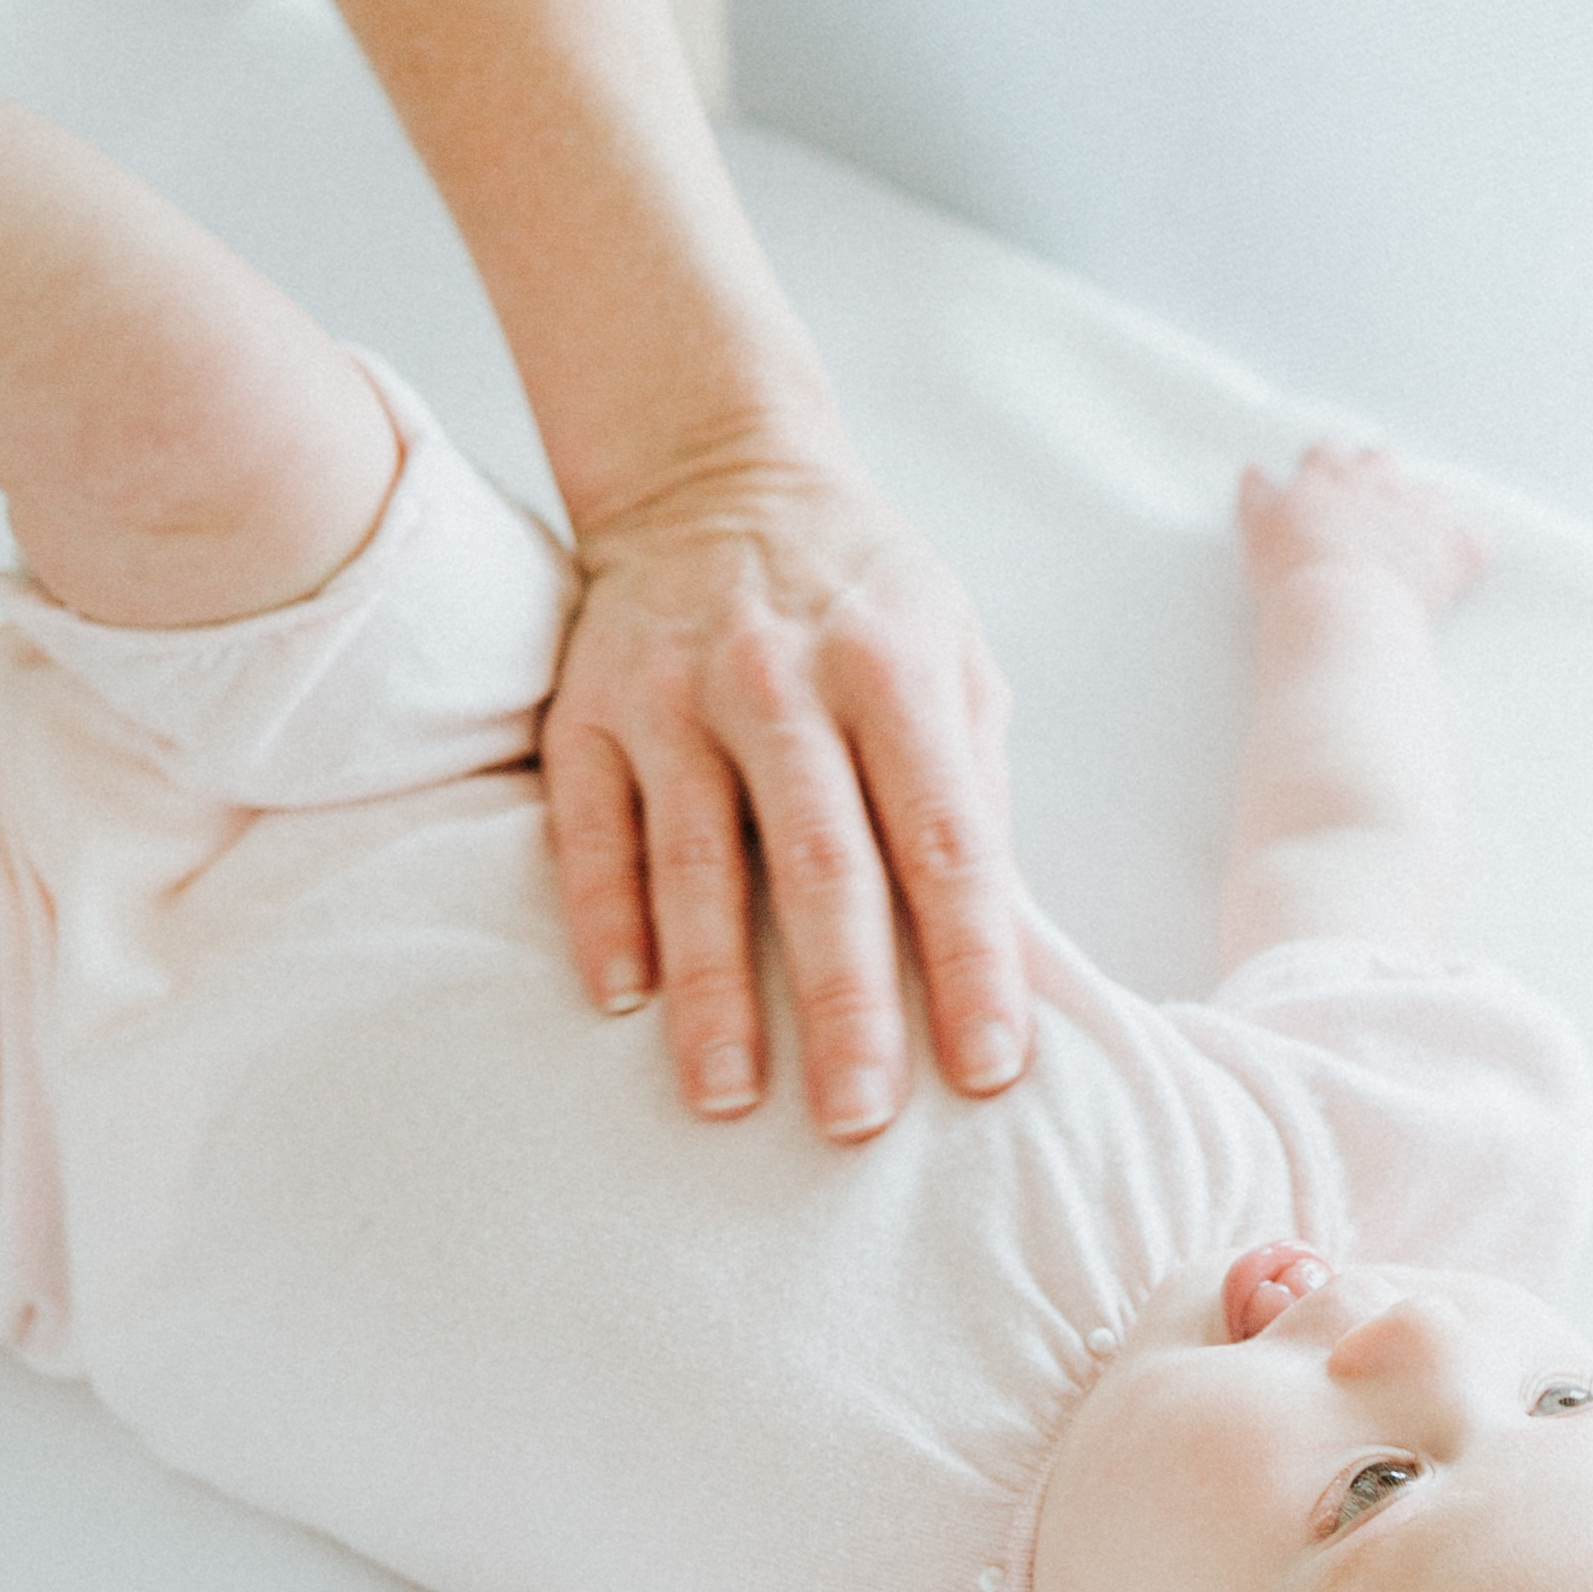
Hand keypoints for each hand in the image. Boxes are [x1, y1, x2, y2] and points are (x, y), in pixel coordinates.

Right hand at [544, 436, 1025, 1139]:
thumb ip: (974, 785)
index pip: (947, 841)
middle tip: (858, 1121)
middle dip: (845, 1002)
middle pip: (823, 863)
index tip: (990, 1069)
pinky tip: (620, 1003)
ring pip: (696, 860)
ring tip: (725, 1099)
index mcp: (894, 672)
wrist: (716, 471)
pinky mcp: (589, 710)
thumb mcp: (956, 653)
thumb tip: (1003, 940)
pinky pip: (592, 830)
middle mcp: (782, 681)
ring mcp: (673, 695)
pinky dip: (604, 919)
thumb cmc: (865, 596)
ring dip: (712, 989)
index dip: (971, 960)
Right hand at [1238, 439, 1488, 616]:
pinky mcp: (1452, 550)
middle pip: (1384, 459)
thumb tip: (1254, 470)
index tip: (1321, 489)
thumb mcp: (1257, 531)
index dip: (1325, 468)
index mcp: (1330, 474)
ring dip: (1425, 511)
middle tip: (1366, 512)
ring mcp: (1421, 512)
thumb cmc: (1290, 574)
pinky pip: (1475, 542)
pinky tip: (1456, 566)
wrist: (1339, 610)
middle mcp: (1380, 481)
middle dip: (1378, 477)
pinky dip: (1467, 552)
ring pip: (1433, 494)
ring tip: (1412, 541)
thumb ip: (1256, 495)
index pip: (1328, 449)